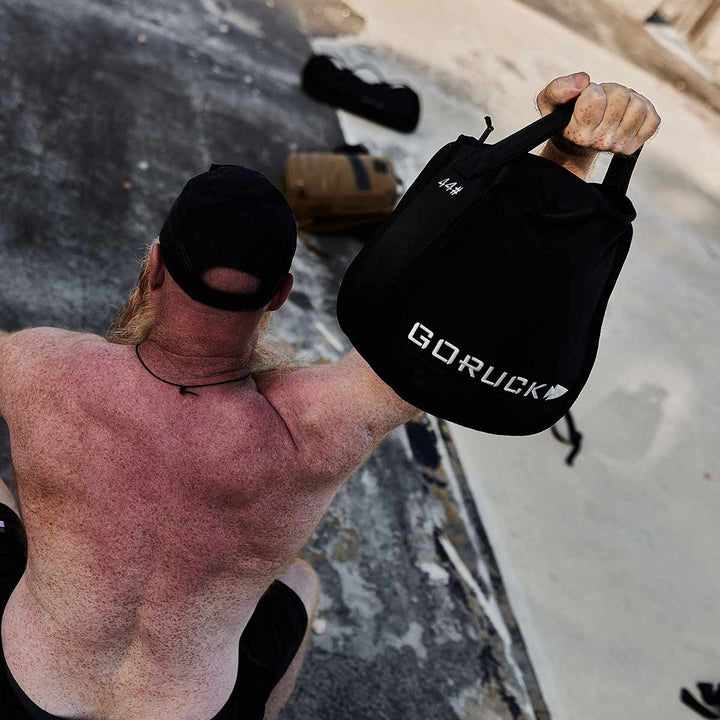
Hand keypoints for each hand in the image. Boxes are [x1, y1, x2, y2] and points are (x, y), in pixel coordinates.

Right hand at [535, 72, 660, 179]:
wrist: (573, 144)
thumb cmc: (562, 117)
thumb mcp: (549, 101)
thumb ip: (559, 89)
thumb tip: (584, 80)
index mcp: (578, 133)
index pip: (596, 97)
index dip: (592, 89)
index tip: (584, 98)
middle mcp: (598, 142)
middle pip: (620, 96)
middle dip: (610, 90)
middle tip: (600, 101)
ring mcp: (617, 146)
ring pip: (639, 106)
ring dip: (628, 99)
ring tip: (614, 106)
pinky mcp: (633, 146)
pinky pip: (652, 119)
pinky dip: (644, 111)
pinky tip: (627, 114)